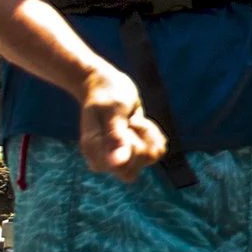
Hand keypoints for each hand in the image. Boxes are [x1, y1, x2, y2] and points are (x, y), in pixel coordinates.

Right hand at [77, 65, 165, 181]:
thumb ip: (115, 137)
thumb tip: (116, 163)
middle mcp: (106, 158)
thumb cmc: (106, 94)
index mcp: (95, 152)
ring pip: (150, 157)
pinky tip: (142, 122)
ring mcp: (120, 155)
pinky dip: (154, 135)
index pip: (124, 169)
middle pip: (138, 164)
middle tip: (130, 120)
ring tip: (134, 119)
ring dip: (149, 135)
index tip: (128, 125)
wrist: (104, 83)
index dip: (134, 148)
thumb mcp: (113, 111)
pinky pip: (156, 150)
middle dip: (142, 139)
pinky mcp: (133, 149)